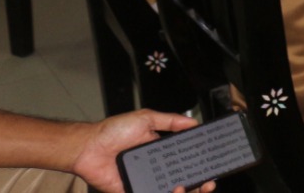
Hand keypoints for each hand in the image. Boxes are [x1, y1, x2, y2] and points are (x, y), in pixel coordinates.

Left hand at [70, 110, 212, 192]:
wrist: (89, 148)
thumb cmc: (113, 130)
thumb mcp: (146, 118)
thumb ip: (170, 120)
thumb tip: (194, 122)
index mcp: (161, 150)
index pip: (187, 158)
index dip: (201, 163)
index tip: (214, 165)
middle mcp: (156, 167)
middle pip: (183, 178)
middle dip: (200, 183)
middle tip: (208, 184)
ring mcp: (146, 181)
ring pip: (171, 190)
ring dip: (185, 191)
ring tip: (185, 187)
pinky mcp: (134, 191)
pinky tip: (174, 192)